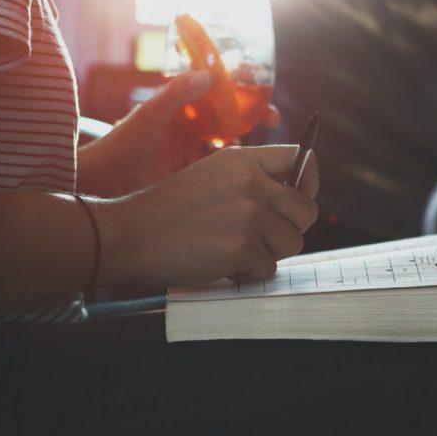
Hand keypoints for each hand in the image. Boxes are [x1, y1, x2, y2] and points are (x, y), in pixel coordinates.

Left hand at [77, 72, 281, 196]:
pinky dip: (243, 170)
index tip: (256, 81)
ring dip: (253, 143)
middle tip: (273, 118)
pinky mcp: (201, 176)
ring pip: (235, 142)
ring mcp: (198, 151)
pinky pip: (228, 170)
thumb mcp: (148, 116)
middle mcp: (194, 126)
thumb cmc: (120, 146)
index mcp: (182, 105)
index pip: (217, 87)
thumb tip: (207, 75)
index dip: (240, 84)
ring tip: (265, 146)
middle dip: (256, 113)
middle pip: (233, 113)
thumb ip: (175, 95)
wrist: (106, 186)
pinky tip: (252, 173)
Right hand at [98, 145, 318, 289]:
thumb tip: (297, 198)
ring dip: (268, 255)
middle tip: (259, 240)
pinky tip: (221, 264)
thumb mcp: (212, 177)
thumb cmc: (169, 214)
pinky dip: (248, 275)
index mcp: (244, 160)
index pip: (302, 161)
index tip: (296, 204)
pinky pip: (269, 269)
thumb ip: (252, 181)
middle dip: (289, 231)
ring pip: (292, 243)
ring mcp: (248, 213)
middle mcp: (251, 182)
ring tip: (233, 250)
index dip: (308, 186)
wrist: (128, 235)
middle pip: (307, 211)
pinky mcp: (242, 245)